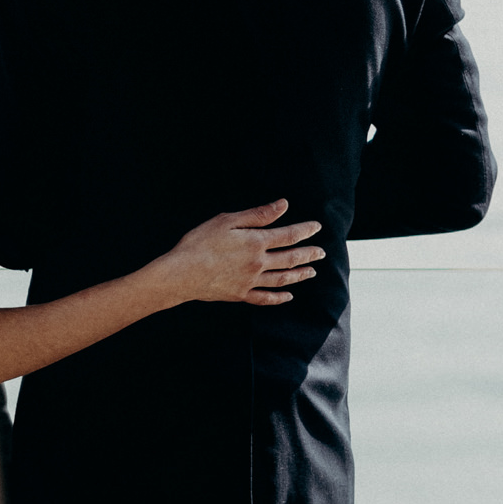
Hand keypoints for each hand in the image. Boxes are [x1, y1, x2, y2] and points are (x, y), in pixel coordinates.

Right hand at [158, 201, 322, 308]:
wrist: (180, 274)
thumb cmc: (199, 243)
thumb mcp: (227, 221)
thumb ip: (258, 215)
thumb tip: (283, 205)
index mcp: (256, 242)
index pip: (289, 235)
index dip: (305, 230)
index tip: (317, 227)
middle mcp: (258, 263)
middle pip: (291, 258)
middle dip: (309, 254)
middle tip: (321, 252)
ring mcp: (250, 281)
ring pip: (282, 279)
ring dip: (300, 275)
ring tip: (312, 272)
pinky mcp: (240, 294)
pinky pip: (265, 298)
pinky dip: (279, 298)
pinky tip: (288, 296)